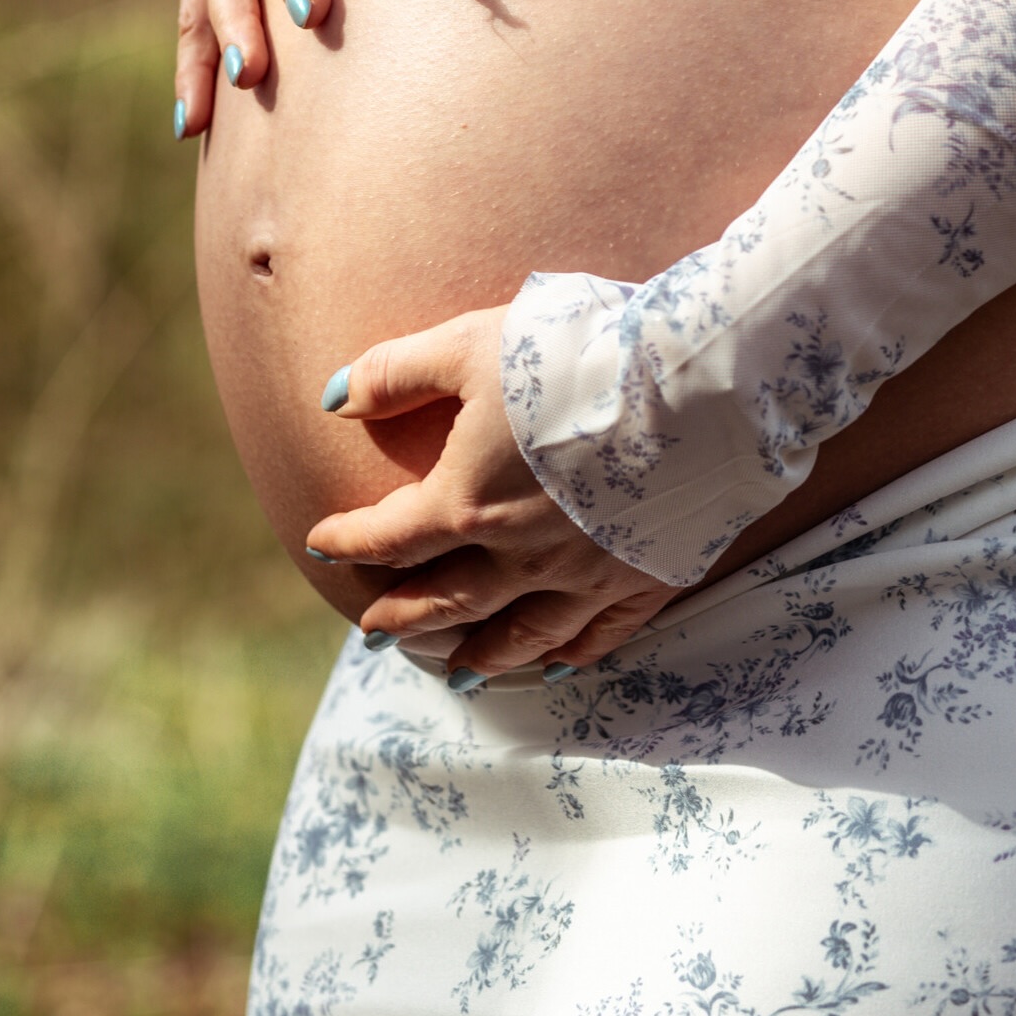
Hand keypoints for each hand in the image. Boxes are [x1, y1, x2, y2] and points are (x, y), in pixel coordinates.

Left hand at [306, 308, 680, 684]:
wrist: (693, 383)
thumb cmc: (573, 354)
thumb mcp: (469, 345)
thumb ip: (396, 374)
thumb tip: (333, 399)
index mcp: (467, 503)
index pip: (391, 536)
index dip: (349, 541)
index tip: (322, 545)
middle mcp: (520, 555)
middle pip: (446, 599)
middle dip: (403, 616)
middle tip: (373, 631)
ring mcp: (585, 576)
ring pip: (520, 634)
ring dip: (480, 654)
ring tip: (455, 671)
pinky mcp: (645, 577)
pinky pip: (599, 635)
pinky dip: (571, 654)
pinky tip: (558, 664)